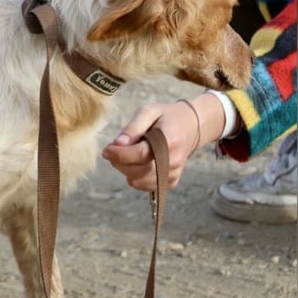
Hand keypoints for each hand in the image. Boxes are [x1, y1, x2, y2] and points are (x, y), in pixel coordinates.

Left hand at [102, 94, 226, 190]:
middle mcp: (173, 161)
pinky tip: (139, 161)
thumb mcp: (149, 112)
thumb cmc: (166, 117)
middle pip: (136, 171)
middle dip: (119, 161)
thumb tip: (118, 143)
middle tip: (114, 148)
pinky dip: (134, 175)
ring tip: (129, 153)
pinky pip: (142, 185)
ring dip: (125, 169)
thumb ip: (132, 127)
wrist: (191, 126)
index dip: (119, 154)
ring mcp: (173, 174)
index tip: (106, 149)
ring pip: (136, 181)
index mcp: (170, 141)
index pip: (140, 154)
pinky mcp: (170, 182)